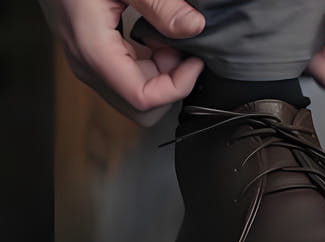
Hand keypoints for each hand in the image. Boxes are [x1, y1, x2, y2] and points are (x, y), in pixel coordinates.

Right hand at [38, 0, 205, 126]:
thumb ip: (160, 5)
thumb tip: (194, 27)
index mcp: (94, 51)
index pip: (143, 99)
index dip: (177, 86)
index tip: (194, 62)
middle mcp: (89, 65)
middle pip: (141, 107)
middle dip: (169, 84)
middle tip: (182, 52)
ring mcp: (89, 63)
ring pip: (136, 94)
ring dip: (161, 74)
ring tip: (169, 40)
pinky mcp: (94, 55)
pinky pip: (129, 76)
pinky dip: (150, 64)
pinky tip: (155, 38)